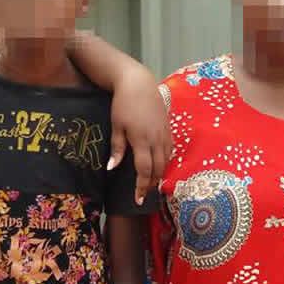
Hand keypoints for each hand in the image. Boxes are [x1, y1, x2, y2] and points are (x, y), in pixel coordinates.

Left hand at [108, 72, 170, 204]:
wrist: (139, 83)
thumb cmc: (123, 104)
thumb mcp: (116, 126)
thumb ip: (117, 148)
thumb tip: (112, 168)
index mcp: (142, 140)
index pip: (144, 170)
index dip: (142, 187)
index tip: (138, 200)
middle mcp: (156, 139)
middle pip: (158, 169)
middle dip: (151, 184)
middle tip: (144, 196)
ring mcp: (165, 133)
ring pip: (166, 160)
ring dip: (160, 174)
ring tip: (151, 184)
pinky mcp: (168, 128)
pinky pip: (170, 150)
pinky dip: (166, 161)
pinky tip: (160, 165)